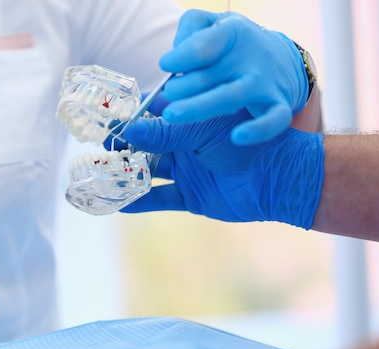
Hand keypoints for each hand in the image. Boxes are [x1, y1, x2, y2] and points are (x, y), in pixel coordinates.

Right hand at [121, 112, 324, 229]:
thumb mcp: (200, 130)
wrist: (277, 178)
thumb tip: (126, 129)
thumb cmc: (242, 142)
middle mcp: (185, 144)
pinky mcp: (191, 197)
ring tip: (101, 176)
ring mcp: (187, 171)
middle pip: (145, 144)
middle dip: (123, 146)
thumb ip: (164, 131)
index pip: (152, 114)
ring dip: (127, 174)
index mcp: (190, 119)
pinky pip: (160, 199)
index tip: (105, 118)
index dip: (129, 116)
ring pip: (149, 172)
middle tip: (101, 148)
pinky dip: (141, 202)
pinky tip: (119, 205)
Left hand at [159, 9, 308, 144]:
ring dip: (199, 107)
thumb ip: (191, 28)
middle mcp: (249, 60)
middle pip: (209, 76)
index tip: (166, 64)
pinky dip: (258, 130)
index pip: (204, 45)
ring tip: (171, 115)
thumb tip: (174, 55)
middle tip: (168, 93)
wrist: (281, 59)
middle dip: (182, 87)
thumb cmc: (233, 45)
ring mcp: (264, 84)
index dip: (180, 57)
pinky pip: (273, 120)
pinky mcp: (278, 106)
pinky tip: (238, 137)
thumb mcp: (213, 24)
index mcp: (232, 34)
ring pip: (231, 97)